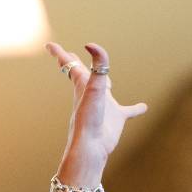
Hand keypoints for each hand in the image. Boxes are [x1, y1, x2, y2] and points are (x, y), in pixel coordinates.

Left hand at [46, 42, 146, 179]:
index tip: (48, 45)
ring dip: (104, 83)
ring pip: (103, 90)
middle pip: (81, 73)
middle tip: (68, 55)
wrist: (92, 146)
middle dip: (74, 64)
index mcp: (82, 84)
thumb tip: (92, 46)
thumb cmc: (89, 118)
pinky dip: (136, 108)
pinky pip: (128, 111)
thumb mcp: (95, 88)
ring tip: (109, 80)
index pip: (69, 64)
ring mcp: (103, 106)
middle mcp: (91, 93)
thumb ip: (98, 66)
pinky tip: (143, 107)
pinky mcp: (115, 119)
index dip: (59, 53)